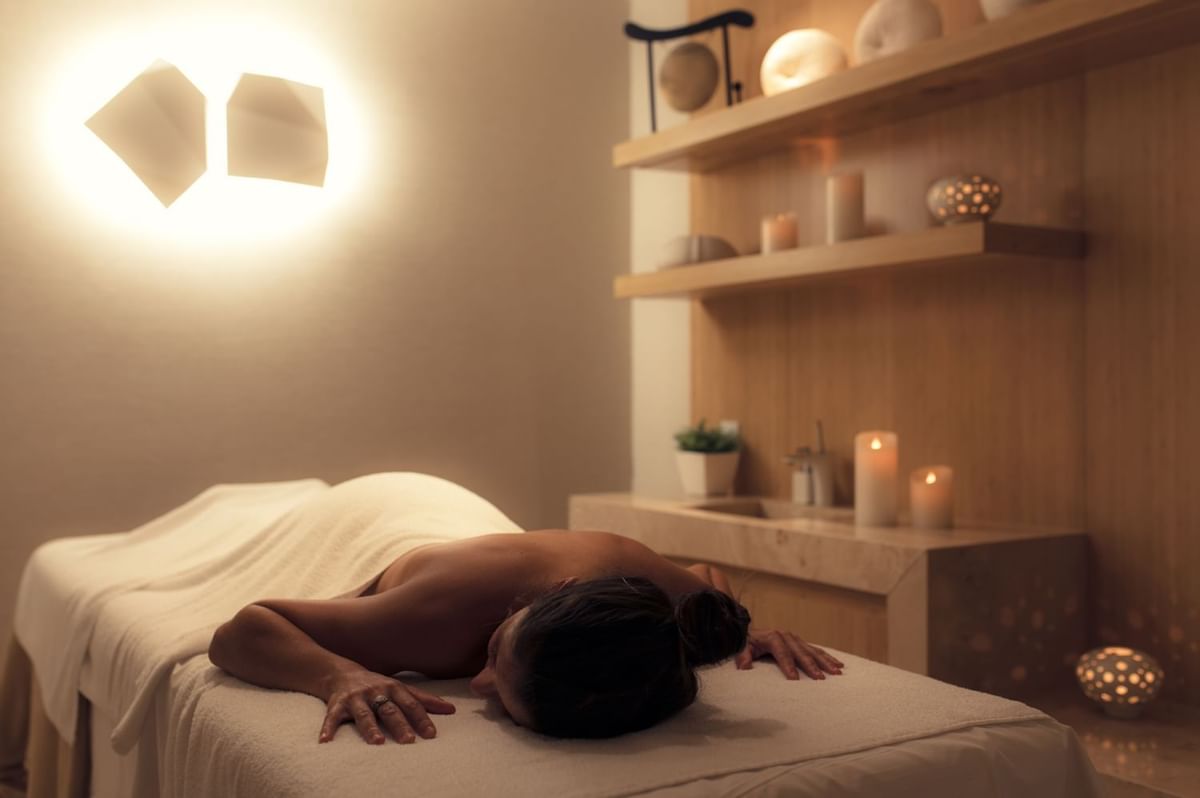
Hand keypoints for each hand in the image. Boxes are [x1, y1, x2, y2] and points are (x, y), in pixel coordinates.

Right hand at [319, 668, 455, 744]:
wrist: (340, 673)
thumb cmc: (378, 685)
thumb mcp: (401, 688)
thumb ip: (425, 699)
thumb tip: (452, 709)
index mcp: (393, 688)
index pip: (411, 704)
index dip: (421, 718)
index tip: (431, 734)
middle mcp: (375, 692)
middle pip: (389, 710)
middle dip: (399, 724)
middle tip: (409, 741)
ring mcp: (355, 698)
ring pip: (364, 714)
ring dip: (370, 728)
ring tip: (377, 743)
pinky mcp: (336, 705)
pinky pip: (332, 718)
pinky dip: (328, 729)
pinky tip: (325, 742)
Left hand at [735, 630, 843, 680]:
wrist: (751, 629)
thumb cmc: (747, 642)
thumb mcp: (742, 647)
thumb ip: (743, 656)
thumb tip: (744, 667)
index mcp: (773, 637)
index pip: (782, 653)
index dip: (788, 666)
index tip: (795, 680)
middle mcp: (787, 636)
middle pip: (801, 652)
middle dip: (811, 666)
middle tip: (820, 679)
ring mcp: (796, 639)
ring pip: (813, 651)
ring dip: (825, 661)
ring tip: (836, 672)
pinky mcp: (801, 642)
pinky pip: (817, 650)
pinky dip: (828, 657)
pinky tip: (839, 664)